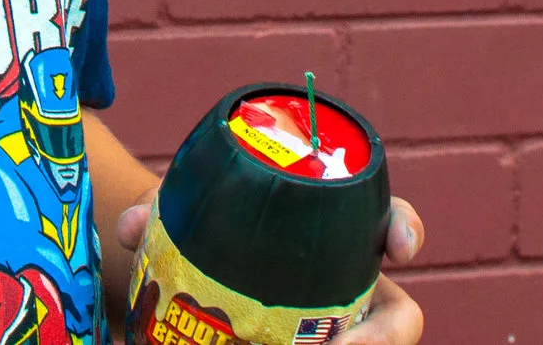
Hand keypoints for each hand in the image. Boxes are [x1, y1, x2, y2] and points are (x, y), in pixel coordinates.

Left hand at [111, 193, 425, 344]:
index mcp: (338, 232)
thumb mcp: (185, 212)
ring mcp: (336, 331)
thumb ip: (160, 210)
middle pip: (398, 317)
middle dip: (383, 337)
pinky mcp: (313, 344)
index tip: (399, 248)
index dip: (407, 230)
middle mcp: (351, 289)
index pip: (392, 222)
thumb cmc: (205, 229)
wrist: (191, 272)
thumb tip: (136, 229)